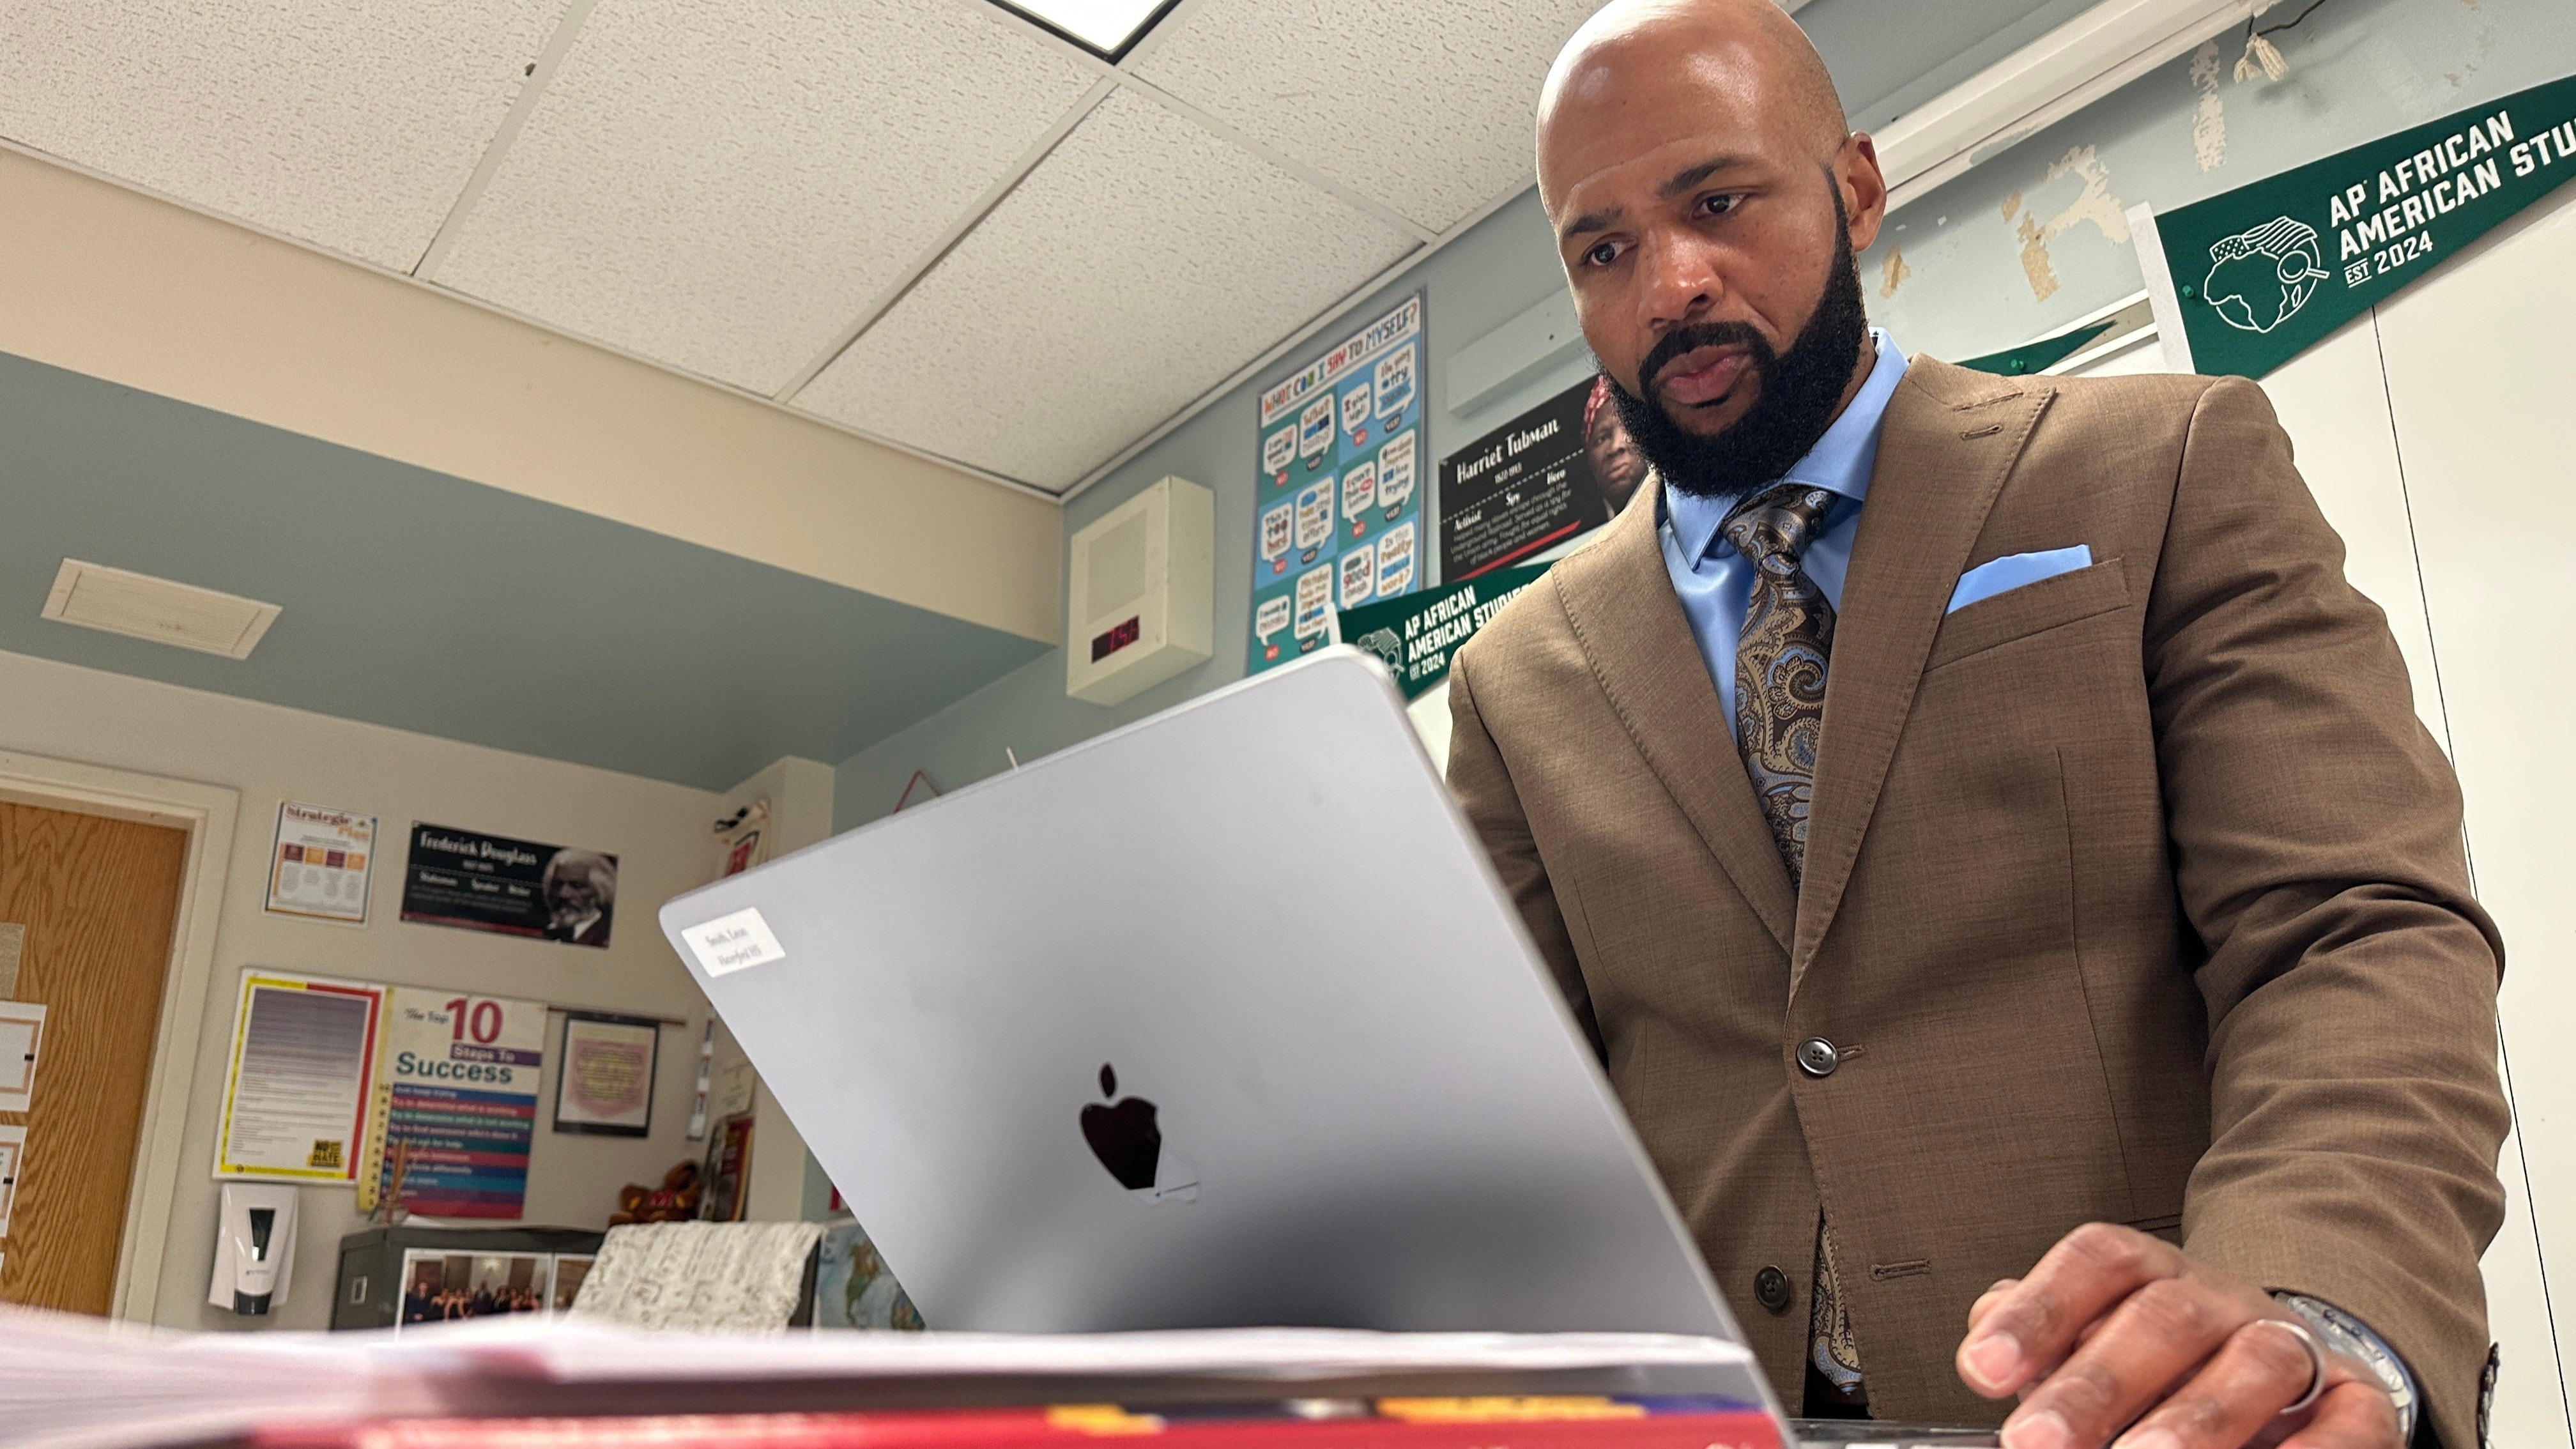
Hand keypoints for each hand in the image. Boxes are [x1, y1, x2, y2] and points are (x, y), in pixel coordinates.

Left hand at [1955, 1223, 2399, 1448]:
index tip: (1983, 1370)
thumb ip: (2043, 1339)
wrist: (2288, 1376)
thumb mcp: (2097, 1337)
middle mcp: (2222, 1299)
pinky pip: (2347, 1423)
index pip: (2097, 1262)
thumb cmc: (2167, 1366)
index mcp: (2153, 1274)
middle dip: (2096, 1386)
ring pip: (2255, 1363)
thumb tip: (1987, 1345)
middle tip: (2036, 1441)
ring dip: (2194, 1422)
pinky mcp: (2356, 1403)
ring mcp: (2293, 1346)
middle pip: (2162, 1318)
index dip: (2039, 1310)